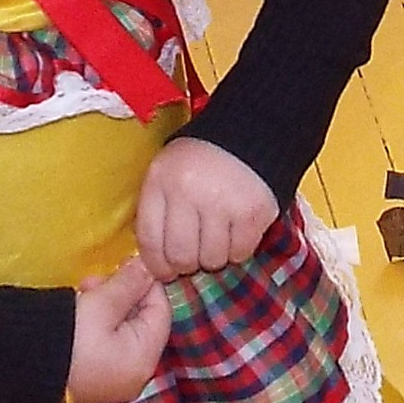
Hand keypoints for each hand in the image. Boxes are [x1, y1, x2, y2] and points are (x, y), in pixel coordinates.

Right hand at [60, 258, 170, 402]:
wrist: (17, 369)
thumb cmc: (67, 336)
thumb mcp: (101, 303)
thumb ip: (129, 283)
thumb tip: (149, 264)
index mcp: (144, 359)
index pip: (162, 311)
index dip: (147, 283)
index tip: (125, 264)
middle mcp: (135, 374)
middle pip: (141, 322)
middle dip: (121, 294)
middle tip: (93, 280)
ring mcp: (113, 380)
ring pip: (122, 331)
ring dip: (106, 307)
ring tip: (81, 292)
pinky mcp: (93, 380)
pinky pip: (106, 345)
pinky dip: (96, 326)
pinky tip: (77, 311)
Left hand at [135, 138, 277, 278]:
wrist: (252, 131)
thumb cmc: (201, 158)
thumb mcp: (167, 171)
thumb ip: (157, 208)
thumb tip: (155, 260)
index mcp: (161, 180)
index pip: (150, 239)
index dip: (156, 264)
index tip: (164, 271)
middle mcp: (189, 192)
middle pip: (181, 256)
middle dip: (186, 265)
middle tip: (194, 259)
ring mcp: (223, 203)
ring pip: (212, 259)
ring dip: (213, 257)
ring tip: (216, 240)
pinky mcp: (254, 212)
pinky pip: (240, 252)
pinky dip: (238, 250)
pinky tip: (236, 233)